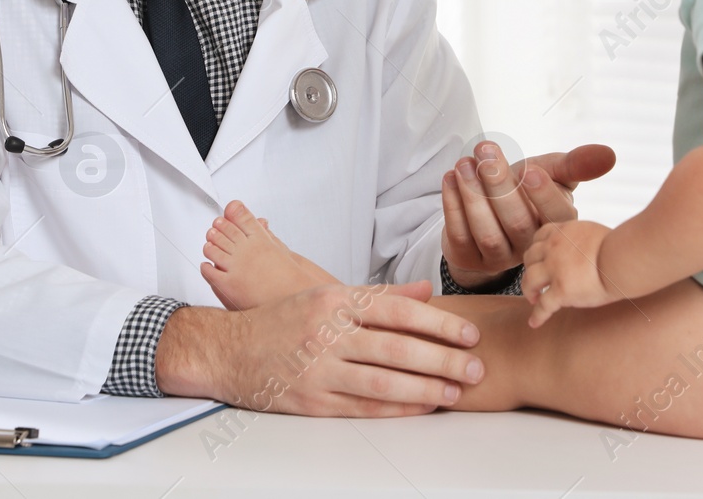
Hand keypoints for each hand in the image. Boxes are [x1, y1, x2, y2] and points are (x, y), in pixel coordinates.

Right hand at [155, 281, 485, 415]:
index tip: (469, 333)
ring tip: (456, 392)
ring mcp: (319, 370)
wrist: (227, 350)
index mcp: (333, 301)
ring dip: (425, 389)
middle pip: (396, 348)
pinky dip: (397, 410)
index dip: (438, 322)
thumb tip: (425, 291)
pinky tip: (422, 408)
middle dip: (442, 360)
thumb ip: (378, 296)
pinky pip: (363, 408)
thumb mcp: (325, 294)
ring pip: (383, 382)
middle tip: (475, 367)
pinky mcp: (312, 402)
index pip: (396, 310)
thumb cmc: (280, 321)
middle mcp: (326, 334)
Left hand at [441, 141, 615, 288]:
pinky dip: (452, 205)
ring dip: (472, 195)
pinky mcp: (470, 259)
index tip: (530, 168)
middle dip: (499, 184)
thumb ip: (574, 164)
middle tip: (486, 151)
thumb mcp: (550, 173)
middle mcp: (530, 248)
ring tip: (464, 163)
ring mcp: (499, 258)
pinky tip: (449, 178)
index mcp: (556, 229)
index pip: (554, 215)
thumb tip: (609, 154)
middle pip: (516, 221)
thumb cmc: (527, 190)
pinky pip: (459, 235)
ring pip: (486, 231)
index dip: (543, 194)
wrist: (493, 213)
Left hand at [523, 220, 617, 324]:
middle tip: (534, 280)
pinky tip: (534, 322)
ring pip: (530, 279)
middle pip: (530, 257)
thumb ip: (583, 240)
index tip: (537, 258)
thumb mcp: (594, 233)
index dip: (537, 250)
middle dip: (529, 268)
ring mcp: (555, 269)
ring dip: (529, 289)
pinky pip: (543, 305)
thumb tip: (588, 249)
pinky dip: (537, 315)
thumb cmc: (620, 247)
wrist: (623, 259)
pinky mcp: (561, 291)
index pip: (540, 237)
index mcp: (563, 232)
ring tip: (533, 299)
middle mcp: (554, 248)